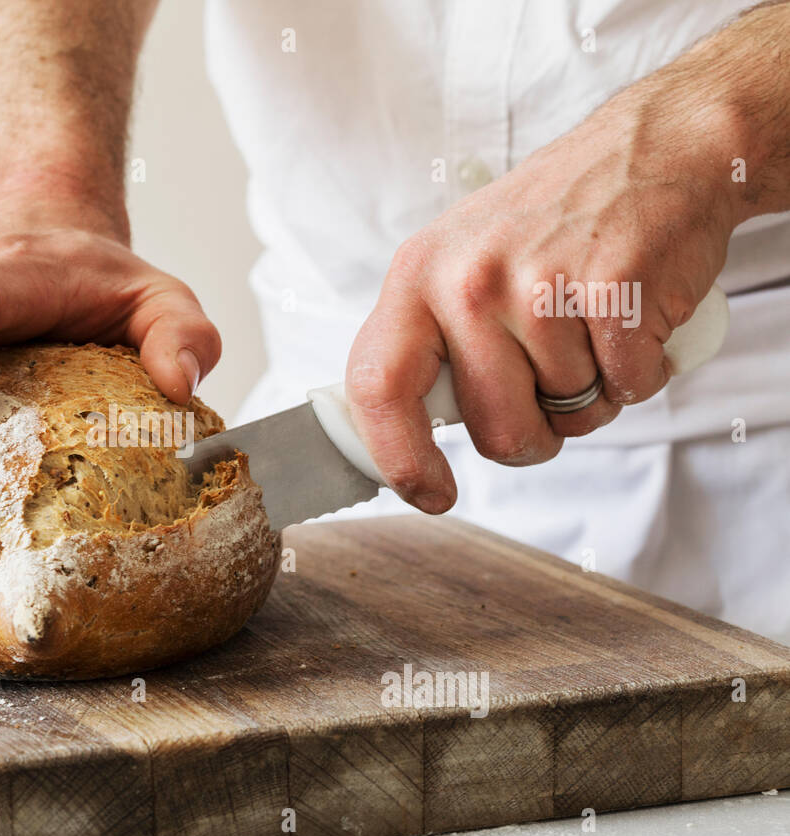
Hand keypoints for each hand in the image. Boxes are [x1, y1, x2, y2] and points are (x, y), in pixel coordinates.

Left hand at [344, 84, 740, 513]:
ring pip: (570, 412)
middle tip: (554, 380)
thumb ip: (430, 343)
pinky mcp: (613, 285)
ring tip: (592, 325)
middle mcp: (467, 281)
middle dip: (536, 430)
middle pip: (496, 427)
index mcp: (416, 278)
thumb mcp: (459, 263)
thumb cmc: (551, 223)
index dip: (399, 459)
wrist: (653, 148)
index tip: (432, 493)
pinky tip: (631, 313)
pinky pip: (629, 386)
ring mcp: (539, 282)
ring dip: (594, 392)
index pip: (376, 387)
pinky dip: (642, 370)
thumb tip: (402, 435)